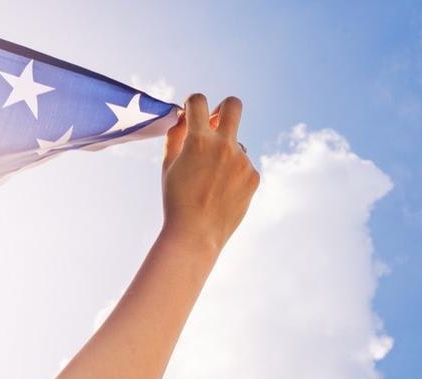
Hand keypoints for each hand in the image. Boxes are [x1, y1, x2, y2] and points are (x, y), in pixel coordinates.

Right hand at [161, 93, 259, 253]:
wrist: (196, 234)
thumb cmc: (176, 200)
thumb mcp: (168, 166)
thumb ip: (175, 137)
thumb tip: (184, 118)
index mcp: (198, 140)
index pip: (198, 101)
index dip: (193, 104)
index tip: (192, 114)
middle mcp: (224, 145)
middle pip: (233, 105)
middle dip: (223, 108)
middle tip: (215, 124)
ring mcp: (242, 160)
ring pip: (236, 144)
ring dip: (225, 154)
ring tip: (210, 183)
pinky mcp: (253, 176)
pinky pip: (244, 167)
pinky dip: (233, 175)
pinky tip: (221, 194)